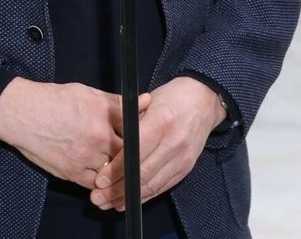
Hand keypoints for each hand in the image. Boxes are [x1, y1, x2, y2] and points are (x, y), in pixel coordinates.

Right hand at [0, 78, 150, 188]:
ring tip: (122, 163)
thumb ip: (119, 101)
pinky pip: (96, 183)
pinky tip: (104, 172)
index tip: (149, 135)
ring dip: (120, 168)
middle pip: (129, 152)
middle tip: (139, 152)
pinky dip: (103, 180)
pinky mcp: (72, 172)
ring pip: (115, 170)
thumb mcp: (89, 93)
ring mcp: (85, 157)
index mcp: (104, 115)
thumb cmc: (55, 100)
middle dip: (135, 153)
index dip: (146, 133)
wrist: (22, 114)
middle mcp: (97, 137)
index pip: (137, 129)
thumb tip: (146, 100)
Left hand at [90, 76, 225, 210]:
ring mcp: (182, 157)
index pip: (134, 152)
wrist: (203, 100)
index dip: (115, 169)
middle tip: (98, 197)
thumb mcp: (147, 102)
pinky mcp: (186, 167)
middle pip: (142, 173)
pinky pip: (162, 187)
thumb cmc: (171, 98)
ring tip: (108, 202)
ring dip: (128, 197)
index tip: (99, 180)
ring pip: (151, 185)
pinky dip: (143, 196)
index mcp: (162, 121)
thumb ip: (129, 124)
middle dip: (117, 189)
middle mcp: (174, 141)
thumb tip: (105, 148)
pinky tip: (128, 200)